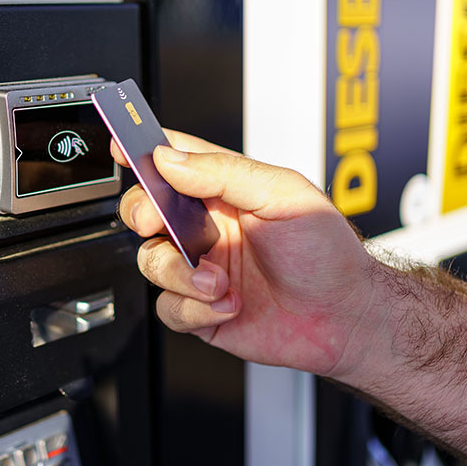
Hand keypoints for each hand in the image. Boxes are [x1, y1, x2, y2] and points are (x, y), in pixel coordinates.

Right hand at [114, 130, 381, 377]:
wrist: (345, 318)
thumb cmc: (325, 252)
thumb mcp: (283, 195)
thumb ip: (224, 173)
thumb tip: (170, 159)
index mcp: (225, 191)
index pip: (174, 161)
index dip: (144, 152)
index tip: (121, 147)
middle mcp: (207, 228)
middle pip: (145, 210)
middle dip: (142, 214)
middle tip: (156, 221)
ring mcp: (200, 268)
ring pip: (151, 261)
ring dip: (181, 273)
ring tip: (218, 281)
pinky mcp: (200, 309)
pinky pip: (169, 308)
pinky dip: (195, 309)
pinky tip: (228, 305)